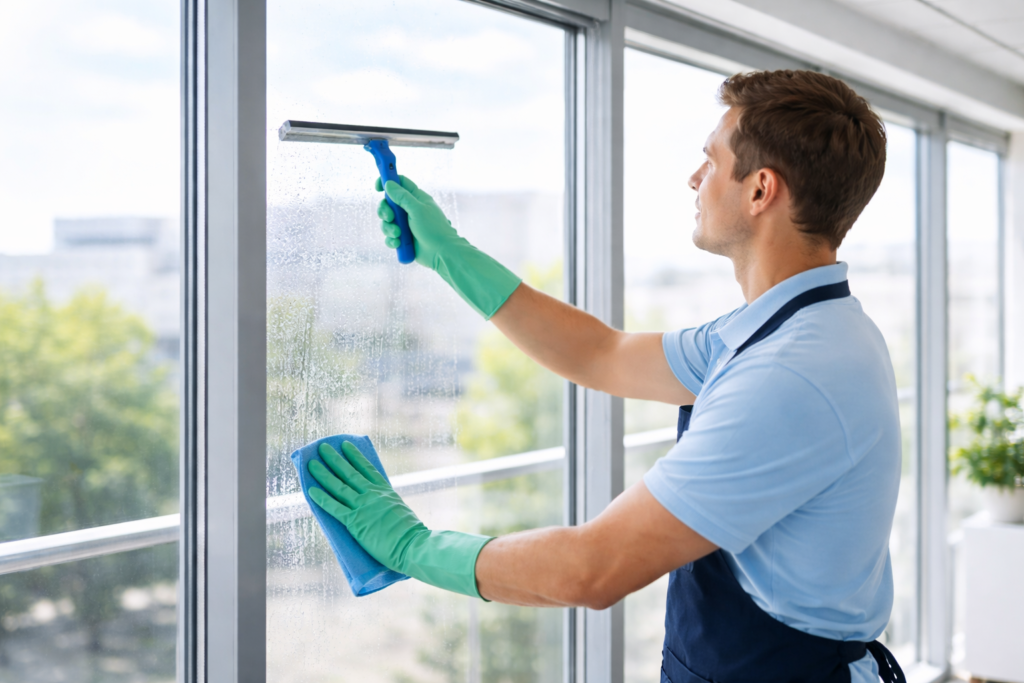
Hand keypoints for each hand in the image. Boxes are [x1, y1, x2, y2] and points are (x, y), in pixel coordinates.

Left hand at [308, 440, 491, 597]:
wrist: (412, 545)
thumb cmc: (410, 534)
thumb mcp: (399, 510)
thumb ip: (386, 505)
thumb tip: (378, 507)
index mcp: (385, 490)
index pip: (367, 468)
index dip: (355, 456)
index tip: (346, 445)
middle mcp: (373, 494)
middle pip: (349, 473)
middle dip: (334, 459)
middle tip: (322, 447)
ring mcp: (363, 506)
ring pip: (338, 486)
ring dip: (323, 474)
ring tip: (311, 464)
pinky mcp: (355, 522)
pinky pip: (334, 507)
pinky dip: (321, 498)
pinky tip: (311, 491)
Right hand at [376, 176, 458, 271]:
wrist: (441, 253)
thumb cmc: (434, 229)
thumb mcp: (417, 209)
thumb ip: (402, 196)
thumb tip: (389, 183)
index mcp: (416, 198)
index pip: (400, 183)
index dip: (387, 182)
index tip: (377, 187)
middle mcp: (410, 210)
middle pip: (388, 203)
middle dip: (385, 211)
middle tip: (390, 217)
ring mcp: (406, 224)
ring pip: (387, 221)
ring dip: (389, 228)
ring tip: (398, 234)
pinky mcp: (403, 238)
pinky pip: (389, 237)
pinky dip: (391, 240)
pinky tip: (398, 243)